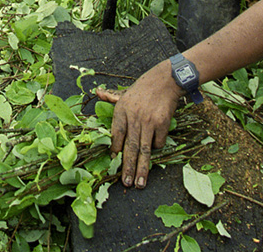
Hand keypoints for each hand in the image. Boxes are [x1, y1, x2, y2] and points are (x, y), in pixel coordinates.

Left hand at [95, 64, 181, 187]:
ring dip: (141, 169)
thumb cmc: (144, 88)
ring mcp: (148, 122)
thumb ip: (111, 97)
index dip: (115, 148)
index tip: (114, 159)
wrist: (166, 80)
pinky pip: (158, 143)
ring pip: (143, 150)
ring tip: (139, 183)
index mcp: (122, 110)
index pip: (116, 134)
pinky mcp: (162, 124)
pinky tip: (154, 147)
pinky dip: (156, 147)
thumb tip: (97, 93)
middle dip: (127, 167)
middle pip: (129, 146)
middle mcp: (134, 117)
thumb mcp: (125, 92)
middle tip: (125, 183)